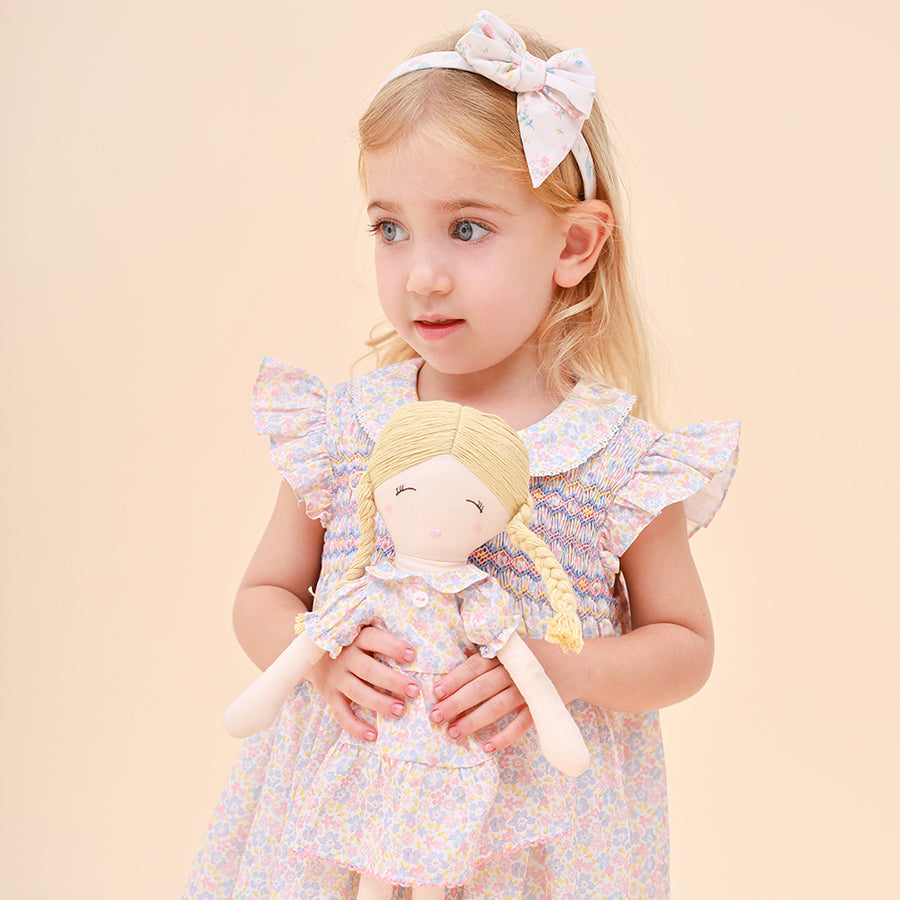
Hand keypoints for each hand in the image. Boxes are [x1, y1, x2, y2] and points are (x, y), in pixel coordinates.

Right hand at [307, 626, 419, 742]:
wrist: (311, 653)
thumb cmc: (351, 642)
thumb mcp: (361, 632)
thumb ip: (382, 637)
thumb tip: (417, 646)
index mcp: (356, 638)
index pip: (374, 640)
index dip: (393, 647)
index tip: (412, 656)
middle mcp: (344, 658)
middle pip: (369, 670)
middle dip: (393, 681)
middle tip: (414, 691)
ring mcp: (336, 678)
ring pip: (358, 693)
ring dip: (380, 703)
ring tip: (400, 710)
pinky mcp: (330, 696)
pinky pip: (342, 714)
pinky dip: (356, 727)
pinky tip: (373, 735)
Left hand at [429, 651, 533, 753]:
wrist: (574, 665)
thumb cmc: (533, 655)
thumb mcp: (512, 647)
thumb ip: (488, 653)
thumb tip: (457, 663)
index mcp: (505, 654)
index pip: (475, 666)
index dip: (455, 678)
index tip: (436, 692)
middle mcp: (516, 672)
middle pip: (482, 688)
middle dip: (457, 703)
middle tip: (436, 716)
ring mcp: (529, 691)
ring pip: (497, 707)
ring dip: (474, 721)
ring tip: (454, 732)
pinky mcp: (541, 708)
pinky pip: (521, 726)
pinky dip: (504, 737)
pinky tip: (487, 747)